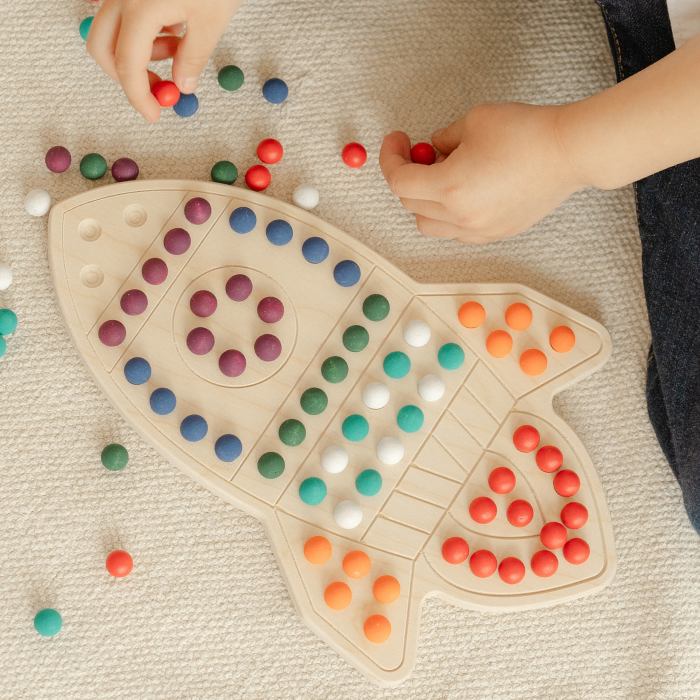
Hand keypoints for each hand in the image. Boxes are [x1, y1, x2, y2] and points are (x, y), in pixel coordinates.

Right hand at [87, 0, 242, 122]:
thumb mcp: (211, 20)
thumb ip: (193, 58)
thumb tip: (181, 86)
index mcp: (140, 8)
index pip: (127, 67)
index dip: (139, 97)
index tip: (154, 116)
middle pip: (102, 48)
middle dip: (127, 76)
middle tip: (159, 89)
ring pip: (110, 30)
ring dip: (137, 52)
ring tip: (178, 48)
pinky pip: (121, 12)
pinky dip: (140, 30)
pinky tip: (171, 26)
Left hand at [379, 103, 584, 243]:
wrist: (570, 153)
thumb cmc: (526, 132)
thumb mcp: (474, 121)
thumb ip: (444, 138)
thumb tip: (433, 148)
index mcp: (449, 188)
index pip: (400, 182)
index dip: (391, 158)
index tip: (397, 140)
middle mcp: (460, 217)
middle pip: (411, 204)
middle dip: (409, 176)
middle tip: (421, 152)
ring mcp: (478, 230)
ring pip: (430, 225)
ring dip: (426, 202)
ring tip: (445, 175)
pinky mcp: (496, 234)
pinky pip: (456, 231)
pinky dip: (449, 214)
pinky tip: (465, 191)